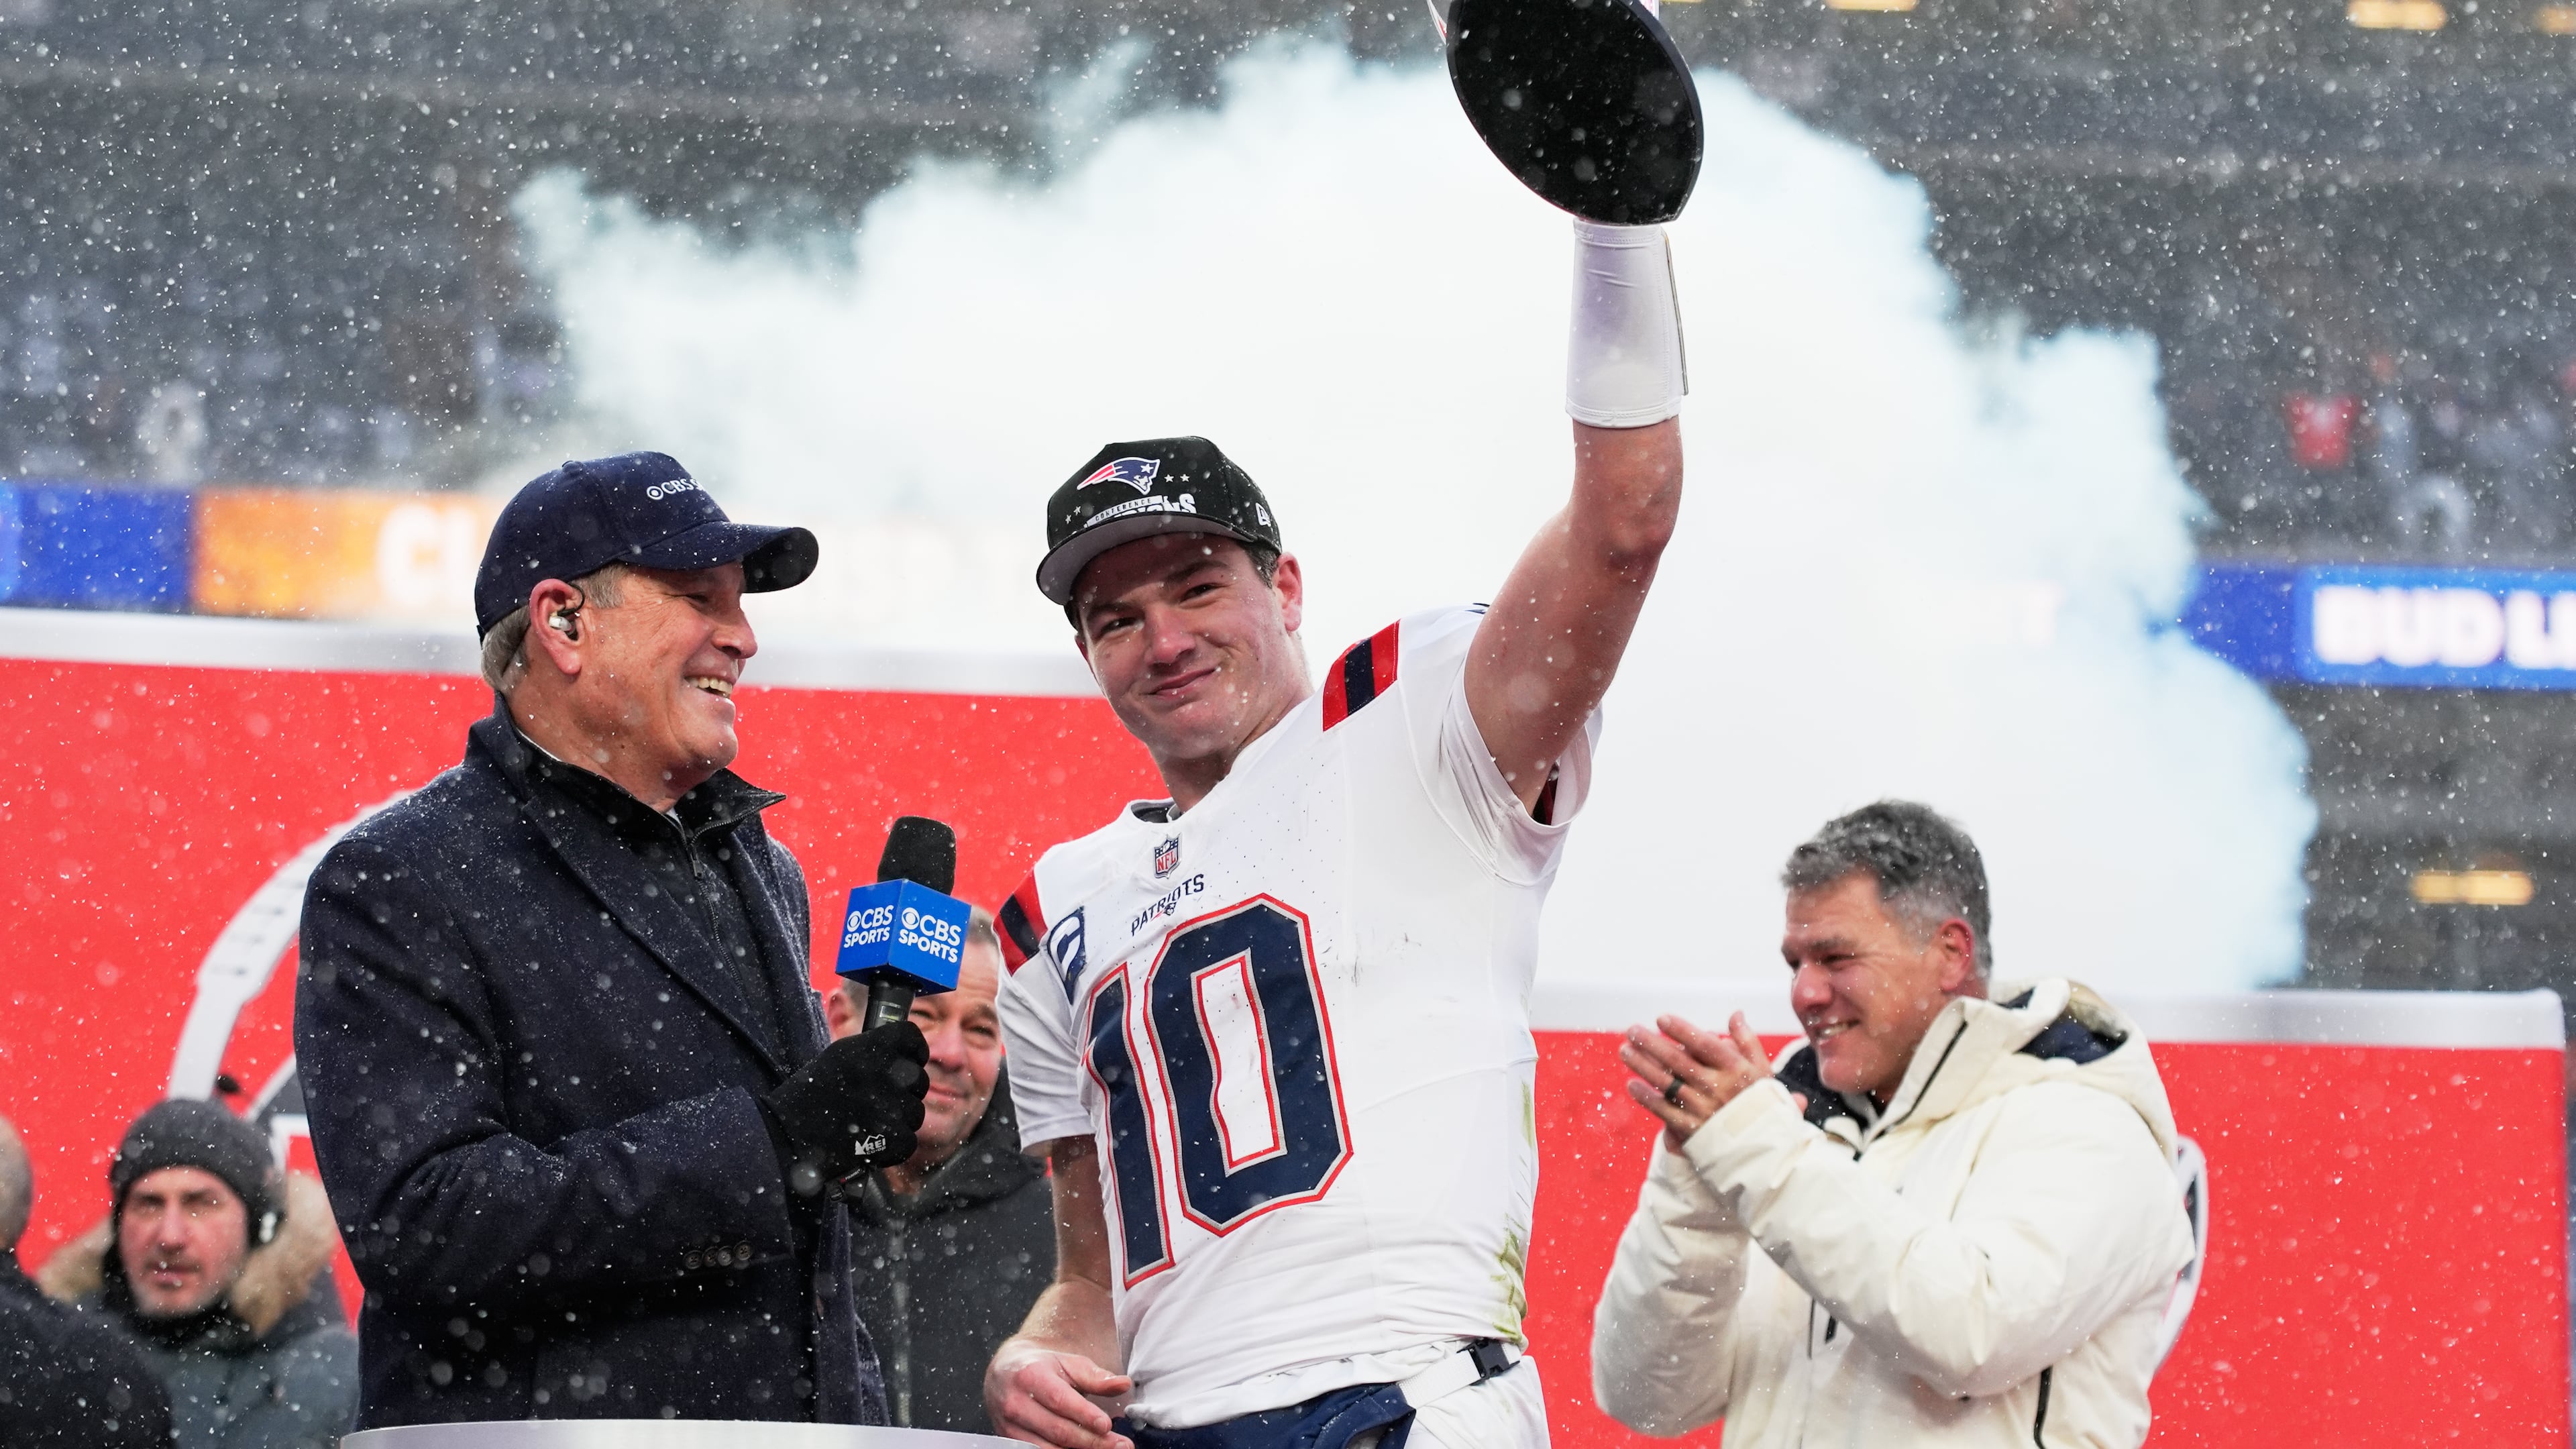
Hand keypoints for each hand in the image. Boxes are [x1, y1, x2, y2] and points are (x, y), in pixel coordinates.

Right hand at [762, 1021, 927, 1188]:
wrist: (784, 1136)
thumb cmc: (806, 1098)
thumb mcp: (838, 1058)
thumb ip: (872, 1052)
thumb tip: (902, 1054)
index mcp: (869, 1048)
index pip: (911, 1037)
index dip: (913, 1050)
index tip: (909, 1060)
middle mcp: (884, 1073)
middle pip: (918, 1078)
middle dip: (905, 1092)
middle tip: (880, 1103)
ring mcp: (891, 1107)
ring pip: (915, 1112)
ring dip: (898, 1121)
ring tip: (867, 1126)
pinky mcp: (892, 1139)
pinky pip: (908, 1141)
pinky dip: (892, 1148)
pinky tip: (868, 1145)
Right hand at [986, 1341, 1133, 1448]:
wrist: (1004, 1373)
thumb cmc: (1042, 1367)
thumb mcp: (1068, 1364)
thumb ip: (1096, 1377)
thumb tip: (1124, 1384)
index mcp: (1030, 1376)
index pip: (1060, 1400)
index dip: (1084, 1415)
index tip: (1107, 1425)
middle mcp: (1016, 1403)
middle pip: (1058, 1430)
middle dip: (1092, 1441)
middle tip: (1121, 1445)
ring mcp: (1010, 1426)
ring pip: (1048, 1448)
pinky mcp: (1010, 1441)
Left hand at [1620, 1012, 1803, 1147]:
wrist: (1764, 1150)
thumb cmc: (1762, 1105)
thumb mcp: (1763, 1071)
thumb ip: (1748, 1041)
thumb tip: (1736, 1014)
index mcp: (1735, 1070)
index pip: (1703, 1044)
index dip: (1681, 1030)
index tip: (1661, 1018)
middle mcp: (1716, 1087)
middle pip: (1678, 1061)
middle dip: (1651, 1043)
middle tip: (1632, 1030)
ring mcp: (1702, 1108)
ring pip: (1666, 1083)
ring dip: (1642, 1065)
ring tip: (1625, 1050)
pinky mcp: (1691, 1129)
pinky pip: (1663, 1110)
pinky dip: (1646, 1097)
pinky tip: (1631, 1084)